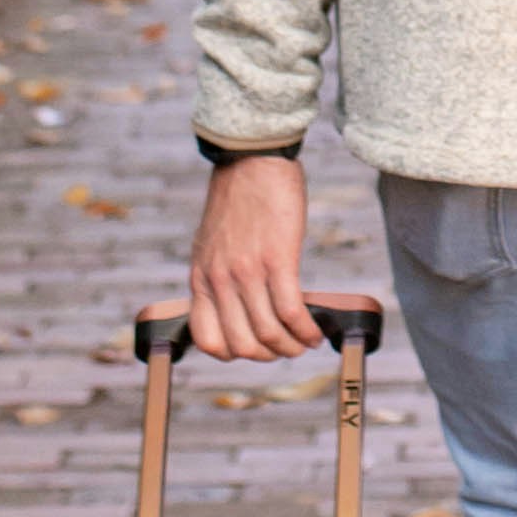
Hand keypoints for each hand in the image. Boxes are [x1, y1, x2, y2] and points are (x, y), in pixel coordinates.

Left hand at [187, 152, 317, 358]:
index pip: (207, 340)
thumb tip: (239, 305)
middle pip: (242, 345)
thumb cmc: (237, 199)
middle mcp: (219, 280)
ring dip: (292, 346)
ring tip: (305, 342)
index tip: (255, 347)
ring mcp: (246, 272)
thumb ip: (218, 275)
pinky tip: (316, 331)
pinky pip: (291, 311)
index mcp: (201, 278)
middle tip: (286, 348)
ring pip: (269, 333)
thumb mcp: (212, 244)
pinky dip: (306, 330)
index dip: (234, 354)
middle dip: (269, 355)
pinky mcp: (277, 259)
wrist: (251, 160)